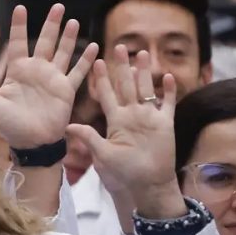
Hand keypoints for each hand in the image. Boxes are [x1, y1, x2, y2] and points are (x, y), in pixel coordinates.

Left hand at [0, 5, 96, 148]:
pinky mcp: (66, 90)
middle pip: (46, 41)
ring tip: (73, 21)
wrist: (30, 142)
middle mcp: (36, 71)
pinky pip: (78, 72)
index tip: (20, 8)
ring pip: (63, 52)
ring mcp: (52, 79)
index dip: (20, 26)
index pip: (19, 42)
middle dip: (52, 24)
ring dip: (69, 38)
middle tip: (58, 6)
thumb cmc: (9, 124)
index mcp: (18, 70)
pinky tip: (94, 47)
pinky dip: (86, 60)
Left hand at [66, 46, 183, 218]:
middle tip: (119, 46)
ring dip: (144, 72)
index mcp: (114, 120)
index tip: (95, 60)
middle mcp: (131, 116)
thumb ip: (88, 138)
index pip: (106, 94)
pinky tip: (167, 77)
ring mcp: (148, 119)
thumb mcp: (102, 155)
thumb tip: (67, 126)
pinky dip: (168, 91)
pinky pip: (166, 104)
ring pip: (146, 89)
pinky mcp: (165, 125)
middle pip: (126, 86)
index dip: (101, 78)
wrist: (146, 187)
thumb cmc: (121, 175)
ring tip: (141, 54)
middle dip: (122, 67)